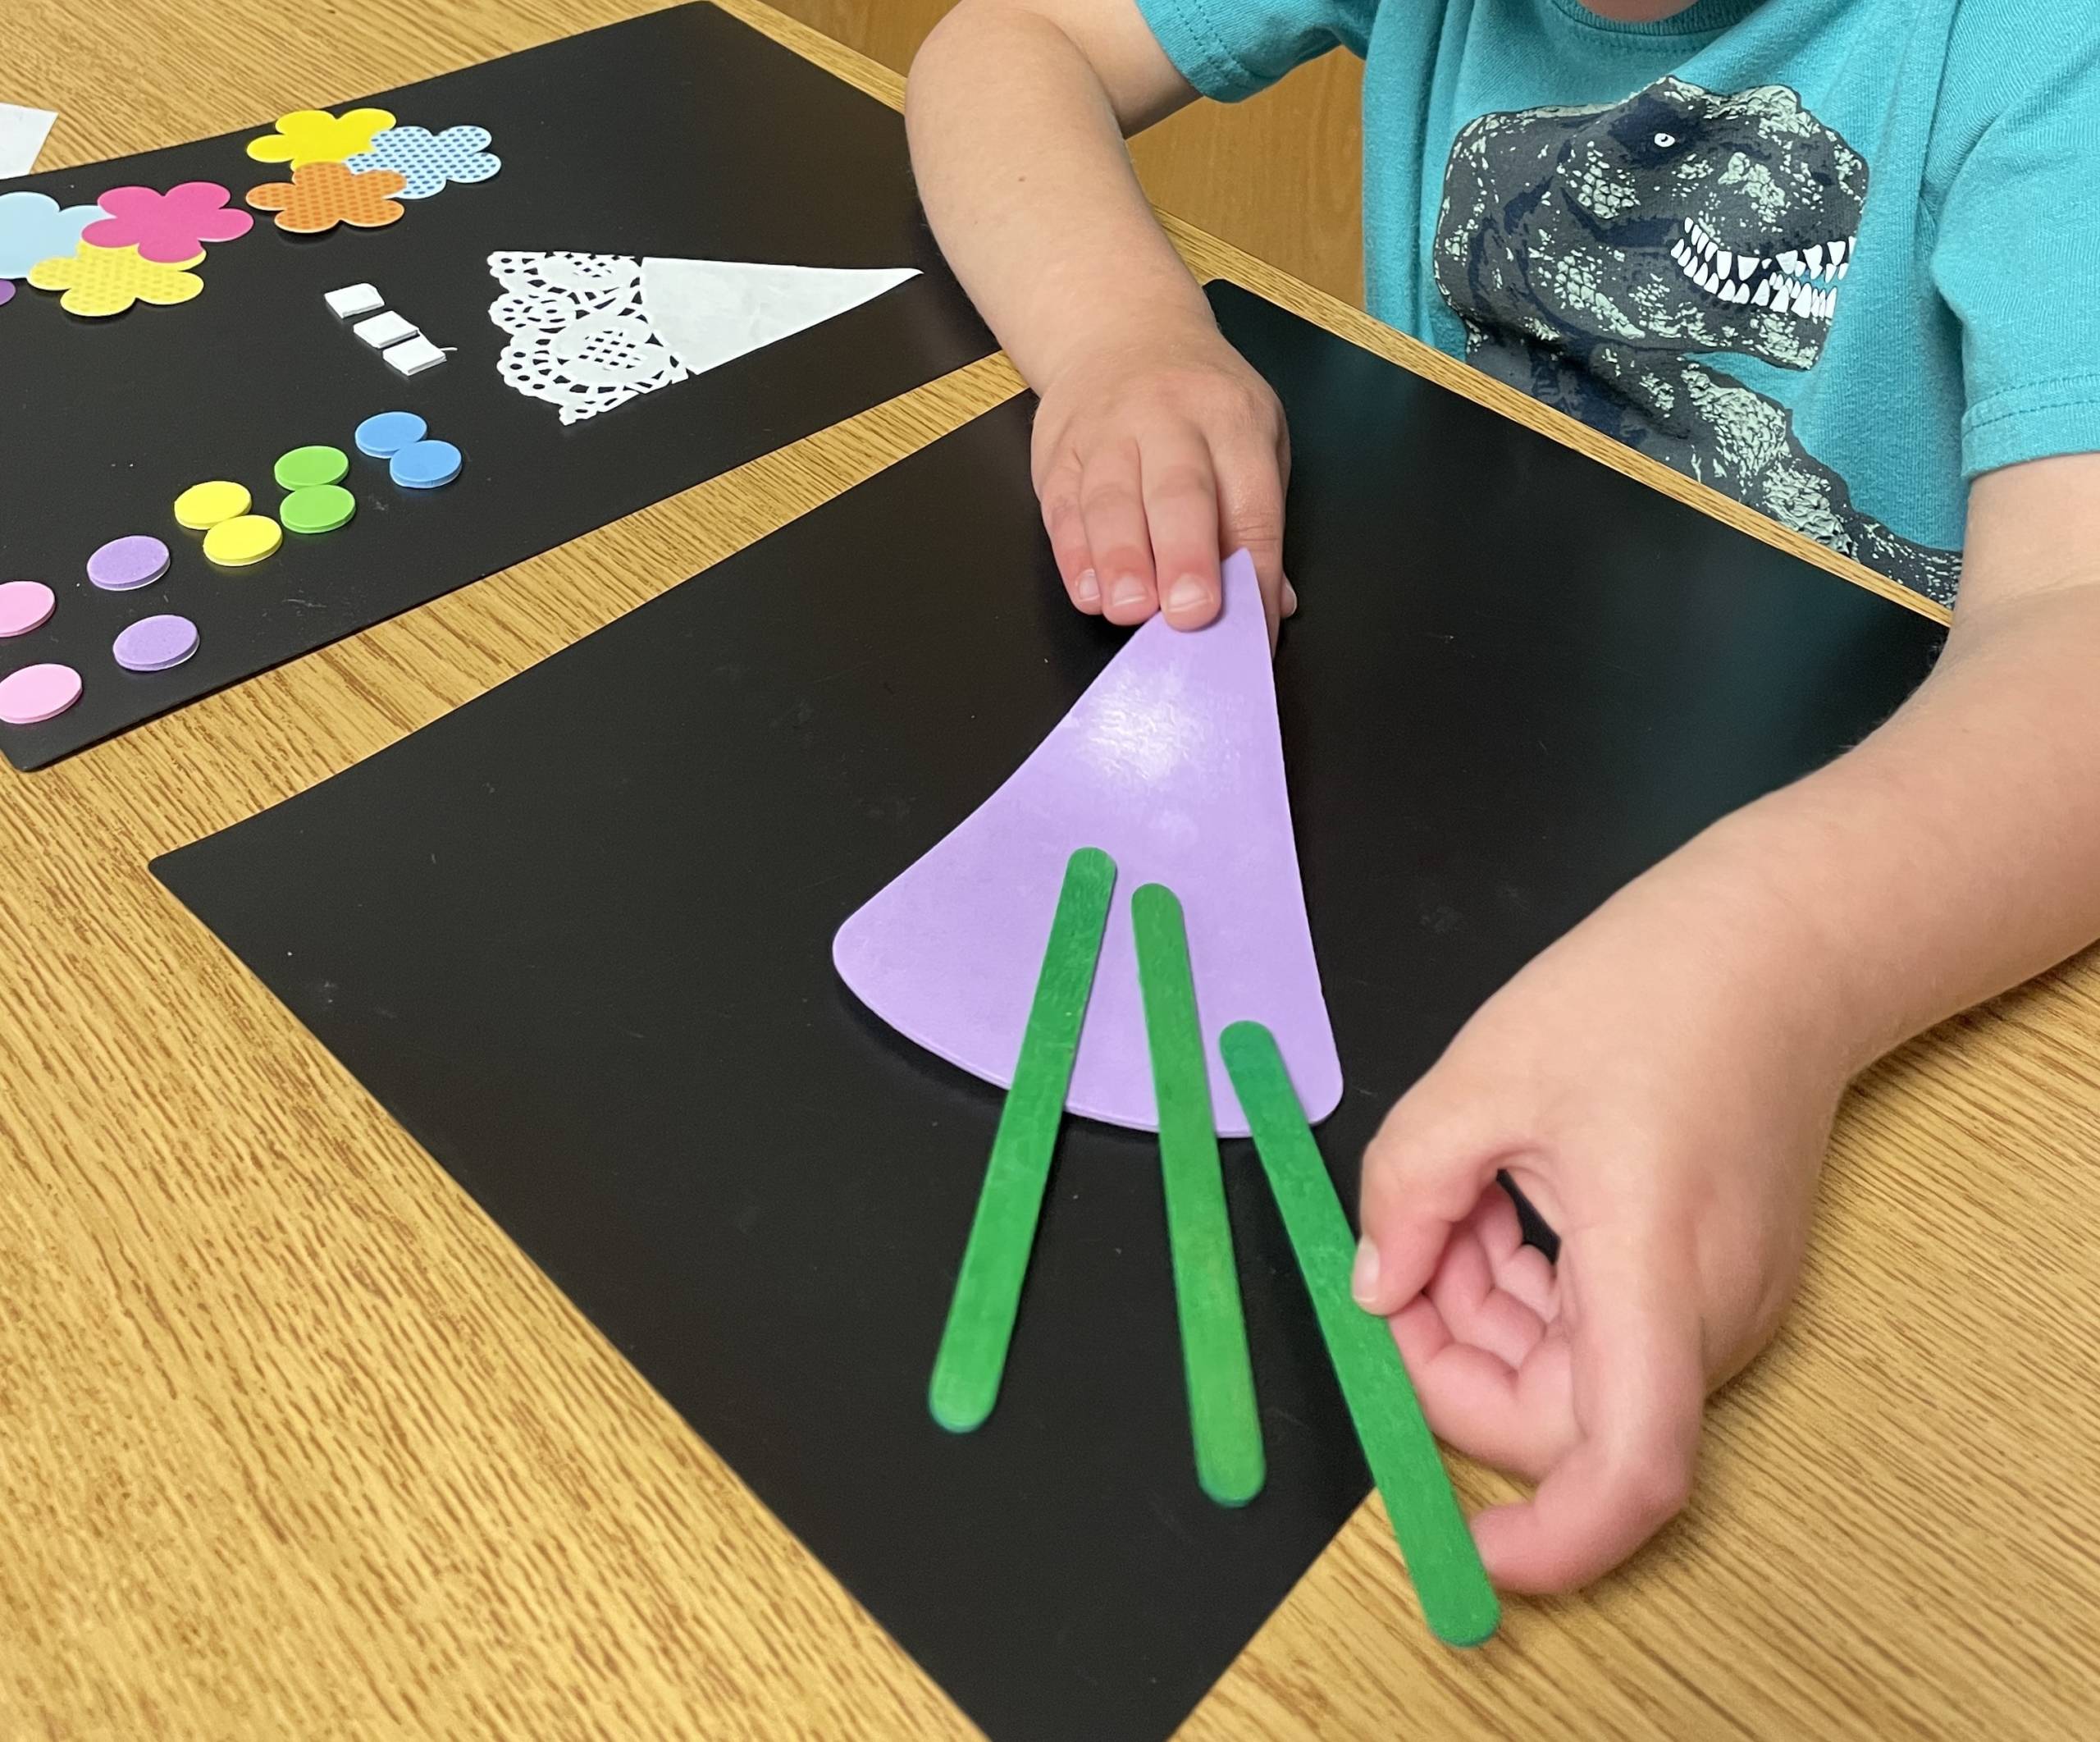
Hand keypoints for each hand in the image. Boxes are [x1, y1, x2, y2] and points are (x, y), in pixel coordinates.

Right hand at [1031, 315, 1296, 635]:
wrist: (1120, 329)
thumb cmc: (1201, 401)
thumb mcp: (1255, 436)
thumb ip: (1257, 520)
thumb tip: (1274, 604)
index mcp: (1233, 419)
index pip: (1250, 506)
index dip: (1254, 575)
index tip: (1253, 633)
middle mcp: (1168, 419)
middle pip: (1177, 492)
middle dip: (1185, 556)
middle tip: (1189, 613)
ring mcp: (1107, 432)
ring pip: (1110, 500)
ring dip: (1121, 561)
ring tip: (1129, 611)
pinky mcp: (1058, 452)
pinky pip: (1063, 507)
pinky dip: (1074, 555)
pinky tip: (1088, 590)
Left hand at [1351, 872, 1848, 1591]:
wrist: (1779, 946)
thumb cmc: (1644, 993)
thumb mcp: (1479, 1077)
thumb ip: (1406, 1195)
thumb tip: (1375, 1292)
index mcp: (1657, 1269)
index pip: (1628, 1471)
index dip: (1551, 1541)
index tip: (1470, 1548)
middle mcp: (1707, 1313)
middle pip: (1562, 1421)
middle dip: (1453, 1363)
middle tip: (1399, 1259)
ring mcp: (1719, 1302)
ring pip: (1571, 1375)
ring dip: (1481, 1314)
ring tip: (1453, 1194)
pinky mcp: (1711, 1279)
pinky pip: (1600, 1330)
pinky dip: (1525, 1291)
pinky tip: (1498, 1202)